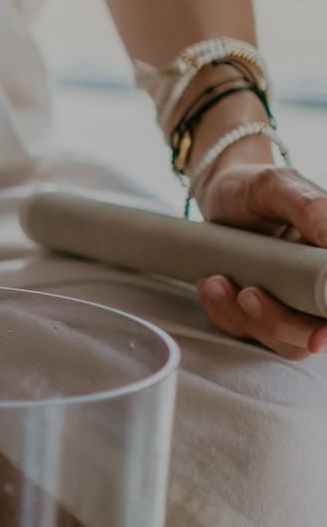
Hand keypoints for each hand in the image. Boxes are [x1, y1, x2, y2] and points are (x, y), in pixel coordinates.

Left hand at [193, 159, 326, 358]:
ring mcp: (291, 303)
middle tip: (247, 293)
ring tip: (216, 281)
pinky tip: (210, 284)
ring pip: (281, 341)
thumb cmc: (253, 187)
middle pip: (314, 335)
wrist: (220, 194)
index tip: (317, 334)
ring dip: (245, 319)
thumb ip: (309, 206)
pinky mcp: (259, 312)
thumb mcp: (277, 185)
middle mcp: (320, 289)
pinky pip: (245, 331)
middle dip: (279, 324)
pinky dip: (224, 314)